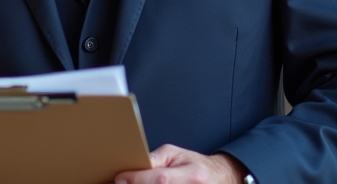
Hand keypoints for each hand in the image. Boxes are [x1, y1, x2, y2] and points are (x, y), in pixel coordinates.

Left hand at [115, 146, 247, 183]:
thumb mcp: (176, 154)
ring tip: (131, 183)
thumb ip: (155, 160)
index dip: (138, 179)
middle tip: (122, 182)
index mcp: (192, 175)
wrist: (216, 179)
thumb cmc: (195, 166)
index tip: (121, 178)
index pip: (161, 179)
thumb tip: (132, 169)